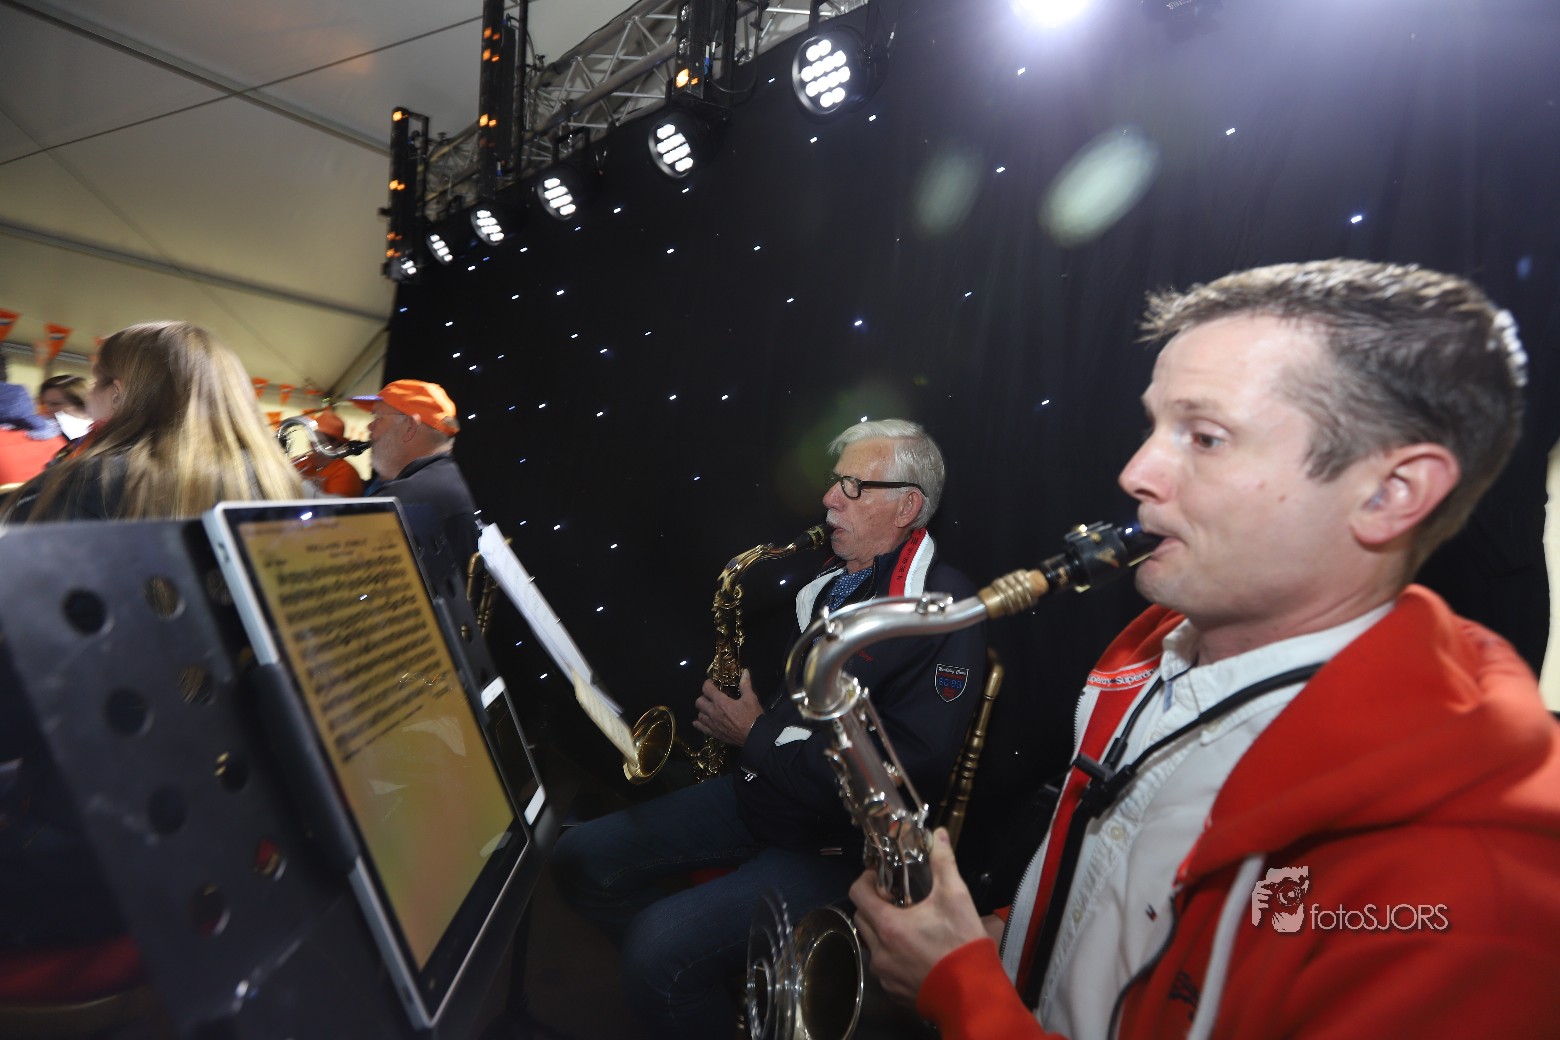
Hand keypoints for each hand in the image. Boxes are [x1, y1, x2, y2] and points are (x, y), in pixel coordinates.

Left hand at [692, 668, 762, 745]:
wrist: (755, 736)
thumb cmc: (752, 716)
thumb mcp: (750, 698)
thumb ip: (745, 684)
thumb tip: (745, 671)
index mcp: (720, 702)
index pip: (706, 689)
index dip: (707, 683)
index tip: (712, 683)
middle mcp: (713, 712)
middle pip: (699, 702)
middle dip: (704, 697)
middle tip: (711, 697)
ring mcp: (712, 724)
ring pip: (699, 715)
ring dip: (703, 710)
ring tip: (709, 709)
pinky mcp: (714, 733)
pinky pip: (701, 728)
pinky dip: (699, 724)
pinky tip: (700, 722)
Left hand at [850, 828, 991, 1003]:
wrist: (972, 995)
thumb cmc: (962, 944)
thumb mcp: (956, 897)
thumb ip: (943, 863)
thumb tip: (938, 834)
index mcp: (888, 925)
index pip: (857, 893)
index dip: (866, 880)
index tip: (881, 878)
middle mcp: (879, 950)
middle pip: (861, 918)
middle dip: (873, 904)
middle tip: (896, 899)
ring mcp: (883, 974)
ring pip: (870, 944)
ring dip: (881, 930)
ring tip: (907, 924)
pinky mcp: (892, 991)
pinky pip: (882, 966)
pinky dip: (890, 954)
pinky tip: (913, 951)